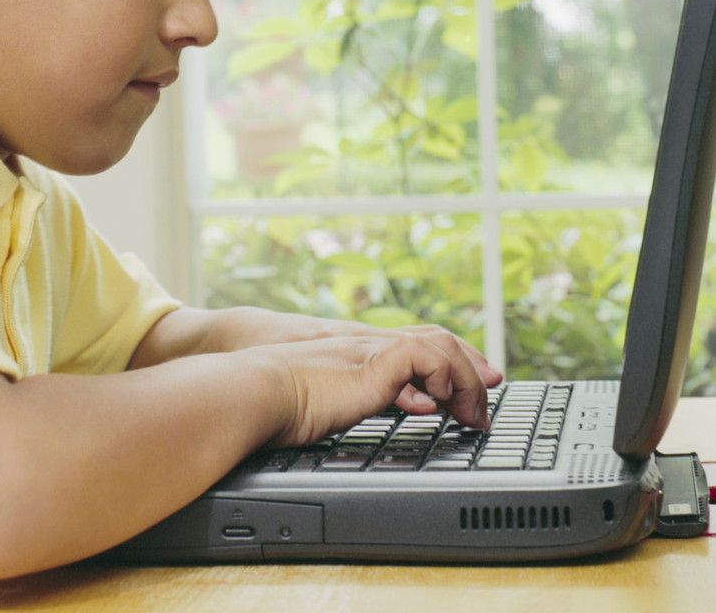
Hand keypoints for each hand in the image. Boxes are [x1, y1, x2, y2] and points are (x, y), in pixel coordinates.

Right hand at [253, 325, 501, 448]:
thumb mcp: (324, 400)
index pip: (412, 345)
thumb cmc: (275, 402)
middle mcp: (370, 344)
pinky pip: (426, 357)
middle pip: (435, 337)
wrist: (255, 389)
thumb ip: (355, 398)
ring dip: (465, 377)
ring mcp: (373, 350)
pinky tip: (445, 405)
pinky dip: (444, 377)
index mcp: (358, 354)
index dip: (444, 360)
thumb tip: (385, 409)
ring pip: (439, 344)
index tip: (466, 387)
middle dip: (469, 362)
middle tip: (492, 386)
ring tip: (475, 411)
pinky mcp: (375, 362)